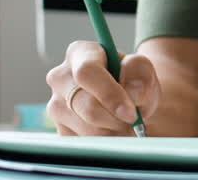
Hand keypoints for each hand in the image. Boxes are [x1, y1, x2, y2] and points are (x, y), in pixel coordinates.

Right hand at [45, 40, 160, 135]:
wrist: (126, 100)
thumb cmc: (132, 80)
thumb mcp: (142, 68)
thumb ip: (140, 71)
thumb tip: (134, 92)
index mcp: (79, 53)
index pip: (86, 72)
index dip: (109, 93)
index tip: (130, 112)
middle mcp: (60, 77)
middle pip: (86, 106)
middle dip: (116, 119)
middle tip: (134, 120)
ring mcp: (55, 105)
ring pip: (86, 129)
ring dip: (113, 132)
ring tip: (125, 123)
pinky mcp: (59, 129)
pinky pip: (84, 143)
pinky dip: (104, 142)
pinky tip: (113, 130)